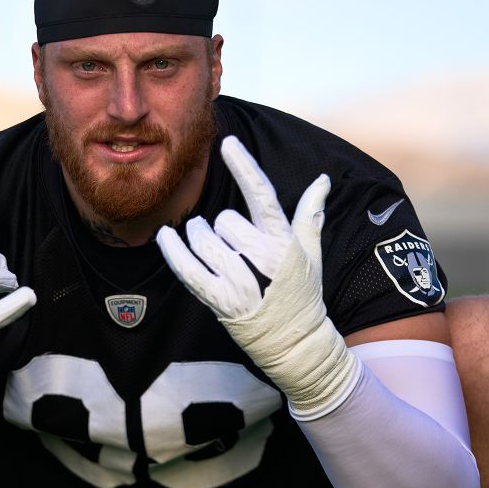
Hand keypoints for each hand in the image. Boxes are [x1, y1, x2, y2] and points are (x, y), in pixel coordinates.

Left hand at [156, 136, 359, 418]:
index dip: (244, 167)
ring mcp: (241, 281)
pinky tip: (164, 236)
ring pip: (205, 241)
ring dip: (199, 238)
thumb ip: (310, 213)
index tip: (227, 143)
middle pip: (226, 220)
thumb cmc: (302, 294)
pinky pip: (189, 270)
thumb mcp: (310, 252)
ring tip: (206, 245)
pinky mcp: (221, 301)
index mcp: (283, 241)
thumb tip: (323, 179)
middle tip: (232, 243)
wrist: (296, 343)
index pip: (262, 195)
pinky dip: (173, 252)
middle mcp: (262, 259)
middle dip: (223, 227)